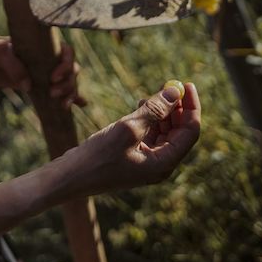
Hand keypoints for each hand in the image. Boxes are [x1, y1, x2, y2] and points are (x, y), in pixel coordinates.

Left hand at [0, 36, 85, 108]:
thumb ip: (13, 66)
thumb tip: (29, 86)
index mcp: (42, 45)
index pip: (66, 52)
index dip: (66, 65)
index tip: (53, 78)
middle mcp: (48, 57)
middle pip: (71, 69)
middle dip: (68, 83)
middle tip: (53, 94)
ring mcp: (45, 71)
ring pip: (68, 81)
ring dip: (71, 93)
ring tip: (63, 106)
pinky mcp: (40, 84)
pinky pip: (60, 90)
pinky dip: (72, 96)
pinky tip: (80, 104)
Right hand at [64, 80, 200, 196]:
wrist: (69, 177)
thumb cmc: (98, 156)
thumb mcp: (128, 129)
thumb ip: (154, 110)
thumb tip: (175, 92)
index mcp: (163, 164)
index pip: (189, 132)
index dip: (192, 107)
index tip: (187, 83)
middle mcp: (159, 166)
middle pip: (179, 132)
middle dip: (178, 108)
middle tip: (171, 85)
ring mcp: (146, 163)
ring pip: (164, 132)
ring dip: (162, 112)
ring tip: (154, 93)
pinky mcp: (133, 158)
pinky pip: (149, 136)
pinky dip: (149, 120)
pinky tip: (140, 105)